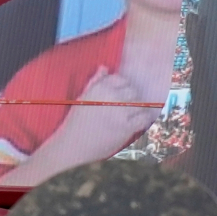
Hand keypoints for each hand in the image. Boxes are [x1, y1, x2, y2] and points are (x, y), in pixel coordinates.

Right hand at [40, 66, 157, 161]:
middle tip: (125, 109)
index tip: (118, 98)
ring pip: (139, 102)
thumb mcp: (83, 99)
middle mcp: (111, 96)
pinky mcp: (126, 127)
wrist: (72, 148)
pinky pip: (144, 118)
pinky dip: (144, 120)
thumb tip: (104, 67)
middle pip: (132, 90)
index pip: (120, 79)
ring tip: (131, 117)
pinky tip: (138, 124)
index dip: (121, 88)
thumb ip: (95, 82)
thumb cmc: (76, 124)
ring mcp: (119, 111)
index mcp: (99, 88)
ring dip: (137, 109)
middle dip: (130, 99)